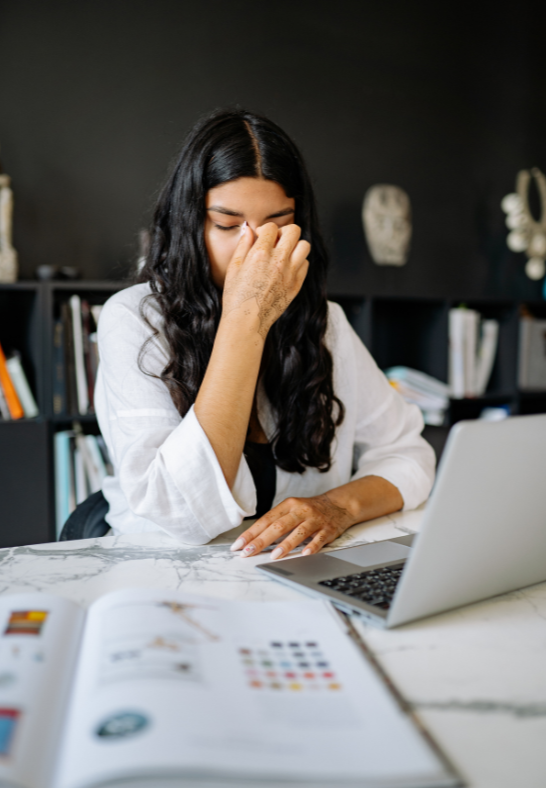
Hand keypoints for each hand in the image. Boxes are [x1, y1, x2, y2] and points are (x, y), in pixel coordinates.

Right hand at [222, 222, 309, 338]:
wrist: (247, 322)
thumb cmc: (236, 297)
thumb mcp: (233, 268)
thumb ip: (243, 245)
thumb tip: (248, 229)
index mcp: (260, 254)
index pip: (272, 227)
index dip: (266, 229)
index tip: (261, 237)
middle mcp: (278, 261)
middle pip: (293, 231)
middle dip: (284, 232)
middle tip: (276, 241)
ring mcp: (290, 273)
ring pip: (304, 246)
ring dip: (295, 245)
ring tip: (285, 253)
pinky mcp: (296, 285)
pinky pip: (305, 264)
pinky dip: (298, 262)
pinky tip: (287, 268)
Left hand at [230, 493, 353, 559]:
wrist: (339, 505)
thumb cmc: (310, 510)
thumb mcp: (292, 509)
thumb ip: (276, 522)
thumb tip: (254, 539)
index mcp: (288, 505)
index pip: (266, 520)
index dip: (251, 533)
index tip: (239, 545)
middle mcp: (300, 511)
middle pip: (278, 526)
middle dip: (261, 540)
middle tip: (248, 552)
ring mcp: (315, 520)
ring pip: (298, 532)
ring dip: (285, 545)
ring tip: (273, 556)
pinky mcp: (328, 529)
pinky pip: (319, 538)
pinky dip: (311, 546)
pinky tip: (304, 554)